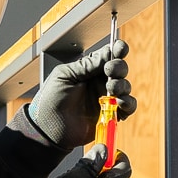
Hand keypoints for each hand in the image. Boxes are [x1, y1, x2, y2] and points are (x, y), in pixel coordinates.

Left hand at [18, 41, 133, 146]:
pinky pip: (128, 107)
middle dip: (119, 68)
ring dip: (122, 85)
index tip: (120, 49)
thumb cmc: (51, 100)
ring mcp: (106, 98)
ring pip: (125, 86)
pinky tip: (119, 103)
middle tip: (109, 71)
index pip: (108, 55)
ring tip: (110, 90)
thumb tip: (107, 53)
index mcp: (89, 69)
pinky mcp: (111, 115)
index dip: (118, 49)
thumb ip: (86, 65)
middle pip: (120, 69)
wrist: (49, 128)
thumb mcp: (65, 75)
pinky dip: (128, 104)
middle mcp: (99, 82)